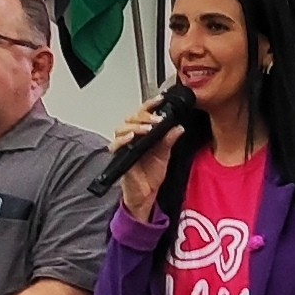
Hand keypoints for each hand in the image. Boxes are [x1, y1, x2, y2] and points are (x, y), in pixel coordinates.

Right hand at [107, 106, 183, 220]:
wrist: (145, 194)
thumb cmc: (151, 174)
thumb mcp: (165, 154)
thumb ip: (169, 140)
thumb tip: (178, 126)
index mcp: (143, 133)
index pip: (143, 113)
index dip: (150, 105)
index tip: (160, 99)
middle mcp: (131, 137)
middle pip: (131, 117)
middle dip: (144, 115)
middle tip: (156, 118)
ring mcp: (124, 146)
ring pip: (122, 128)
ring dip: (136, 126)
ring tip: (148, 128)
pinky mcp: (118, 156)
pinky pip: (116, 145)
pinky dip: (123, 139)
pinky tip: (132, 137)